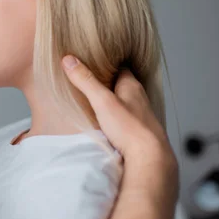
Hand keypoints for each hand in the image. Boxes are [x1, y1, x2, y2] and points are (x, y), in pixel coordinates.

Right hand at [62, 55, 177, 177]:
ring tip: (96, 100)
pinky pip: (126, 120)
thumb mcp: (102, 101)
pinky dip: (117, 118)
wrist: (150, 159)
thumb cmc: (129, 128)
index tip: (94, 62)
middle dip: (108, 83)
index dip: (107, 64)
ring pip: (125, 103)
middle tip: (91, 80)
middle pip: (122, 85)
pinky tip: (108, 123)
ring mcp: (141, 116)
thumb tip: (68, 59)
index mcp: (132, 86)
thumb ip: (85, 81)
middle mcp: (139, 99)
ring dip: (113, 101)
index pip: (121, 68)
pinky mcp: (139, 133)